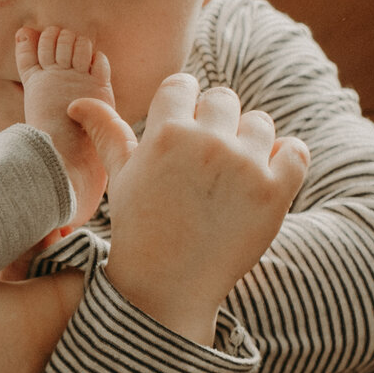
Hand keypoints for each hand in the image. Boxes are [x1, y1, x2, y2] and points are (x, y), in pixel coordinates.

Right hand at [74, 74, 309, 344]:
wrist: (168, 287)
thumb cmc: (140, 228)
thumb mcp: (120, 177)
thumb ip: (106, 132)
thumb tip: (78, 101)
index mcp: (165, 133)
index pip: (184, 85)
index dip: (183, 108)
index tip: (182, 138)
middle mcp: (206, 143)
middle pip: (224, 100)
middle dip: (216, 124)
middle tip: (206, 164)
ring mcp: (244, 167)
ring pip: (260, 123)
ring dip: (250, 143)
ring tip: (231, 179)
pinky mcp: (274, 192)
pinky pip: (295, 150)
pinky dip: (285, 160)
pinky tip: (264, 180)